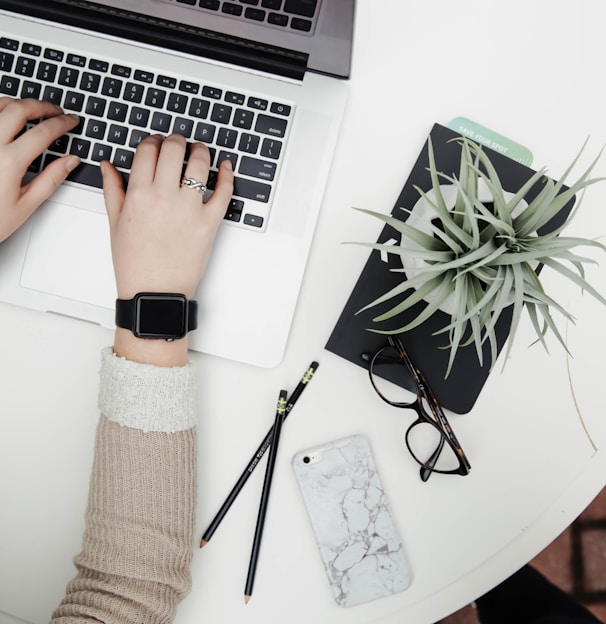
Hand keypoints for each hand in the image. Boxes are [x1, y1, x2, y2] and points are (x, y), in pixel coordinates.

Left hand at [0, 97, 79, 242]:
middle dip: (42, 106)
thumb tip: (70, 162)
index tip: (71, 121)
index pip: (43, 132)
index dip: (62, 123)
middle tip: (55, 110)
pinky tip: (6, 116)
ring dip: (18, 103)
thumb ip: (50, 179)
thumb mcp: (25, 205)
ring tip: (31, 109)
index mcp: (9, 162)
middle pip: (19, 109)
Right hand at [101, 134, 233, 364]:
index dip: (153, 141)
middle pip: (174, 150)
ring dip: (200, 150)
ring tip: (200, 151)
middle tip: (179, 142)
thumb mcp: (115, 224)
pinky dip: (227, 175)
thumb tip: (108, 165)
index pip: (147, 150)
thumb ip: (112, 190)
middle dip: (176, 140)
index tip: (156, 143)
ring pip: (199, 164)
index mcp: (138, 195)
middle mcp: (164, 197)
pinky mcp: (210, 223)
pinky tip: (225, 167)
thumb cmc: (134, 263)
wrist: (155, 292)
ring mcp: (189, 209)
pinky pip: (224, 192)